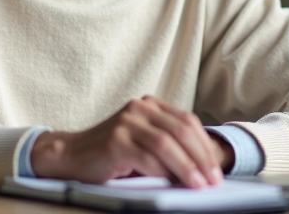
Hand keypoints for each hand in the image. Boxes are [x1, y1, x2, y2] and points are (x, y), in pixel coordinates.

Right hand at [31, 96, 225, 187]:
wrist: (72, 155)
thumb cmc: (114, 153)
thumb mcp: (144, 141)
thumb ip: (169, 144)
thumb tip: (204, 167)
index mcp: (150, 105)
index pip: (187, 121)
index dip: (205, 145)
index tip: (216, 168)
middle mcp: (138, 108)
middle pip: (180, 131)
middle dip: (201, 157)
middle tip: (213, 179)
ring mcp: (125, 123)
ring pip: (166, 144)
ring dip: (186, 167)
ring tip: (198, 184)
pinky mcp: (114, 141)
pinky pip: (146, 158)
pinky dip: (162, 172)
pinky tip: (170, 183)